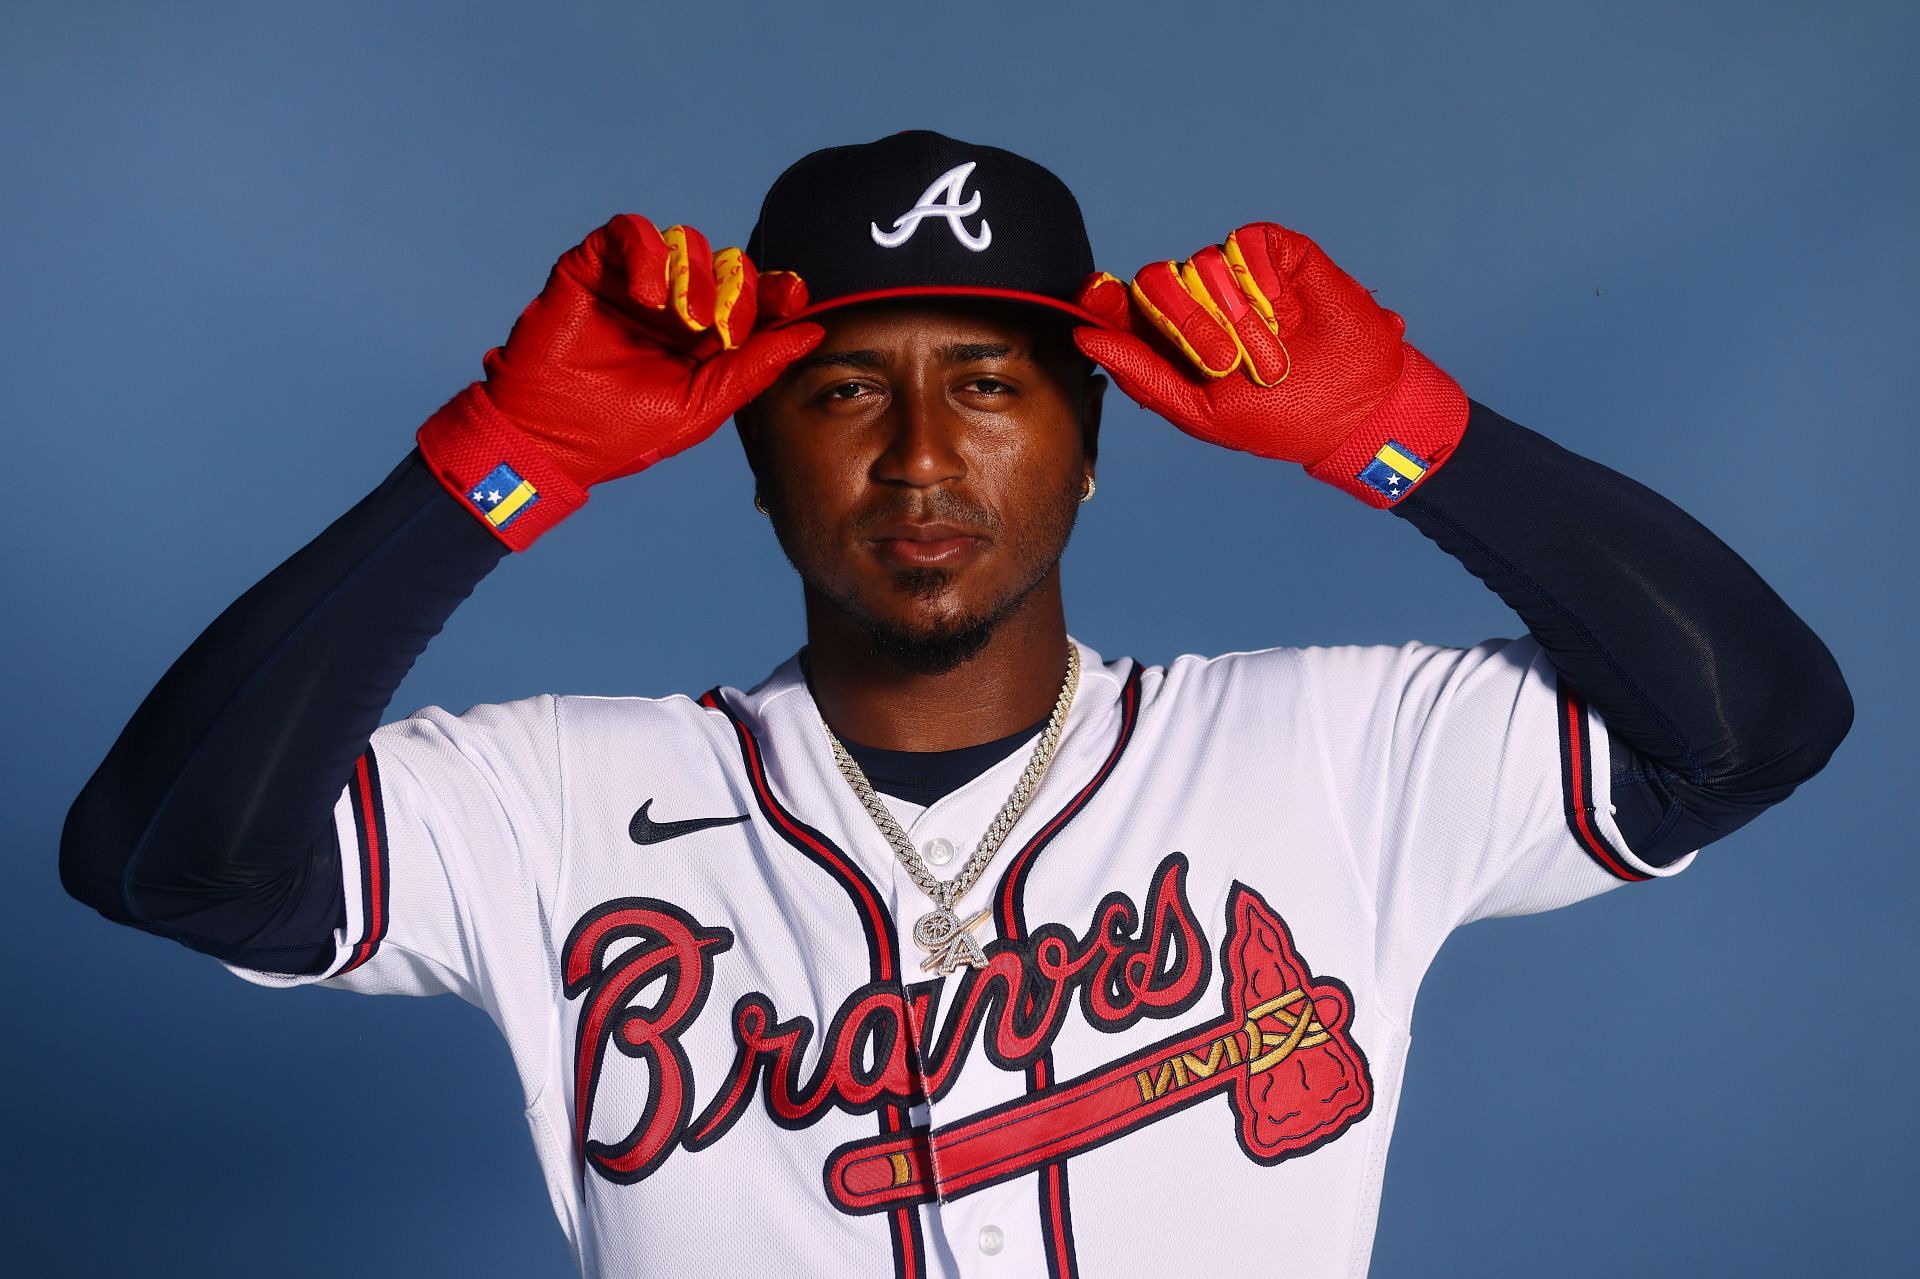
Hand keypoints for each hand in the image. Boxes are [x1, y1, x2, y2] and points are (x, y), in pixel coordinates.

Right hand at [418, 214, 823, 547]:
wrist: (549, 437)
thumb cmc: (621, 433)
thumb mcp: (701, 406)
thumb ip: (754, 369)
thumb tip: (812, 332)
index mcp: (704, 340)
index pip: (754, 298)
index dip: (777, 291)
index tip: (793, 298)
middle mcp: (674, 304)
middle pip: (729, 264)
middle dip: (738, 290)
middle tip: (722, 329)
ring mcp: (634, 282)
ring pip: (686, 242)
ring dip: (696, 276)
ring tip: (681, 321)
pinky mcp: (593, 266)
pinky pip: (631, 231)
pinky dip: (648, 255)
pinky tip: (648, 296)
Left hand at [1072, 222, 1467, 506]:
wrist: (1354, 407)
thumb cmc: (1277, 419)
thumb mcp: (1201, 410)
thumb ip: (1142, 373)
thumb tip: (1083, 335)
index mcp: (1172, 340)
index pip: (1125, 307)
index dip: (1106, 298)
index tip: (1095, 294)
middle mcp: (1198, 301)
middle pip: (1157, 282)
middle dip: (1187, 324)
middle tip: (1225, 362)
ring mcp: (1235, 275)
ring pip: (1200, 265)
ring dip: (1236, 316)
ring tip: (1269, 351)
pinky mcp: (1274, 252)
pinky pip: (1242, 243)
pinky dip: (1255, 278)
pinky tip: (1279, 307)